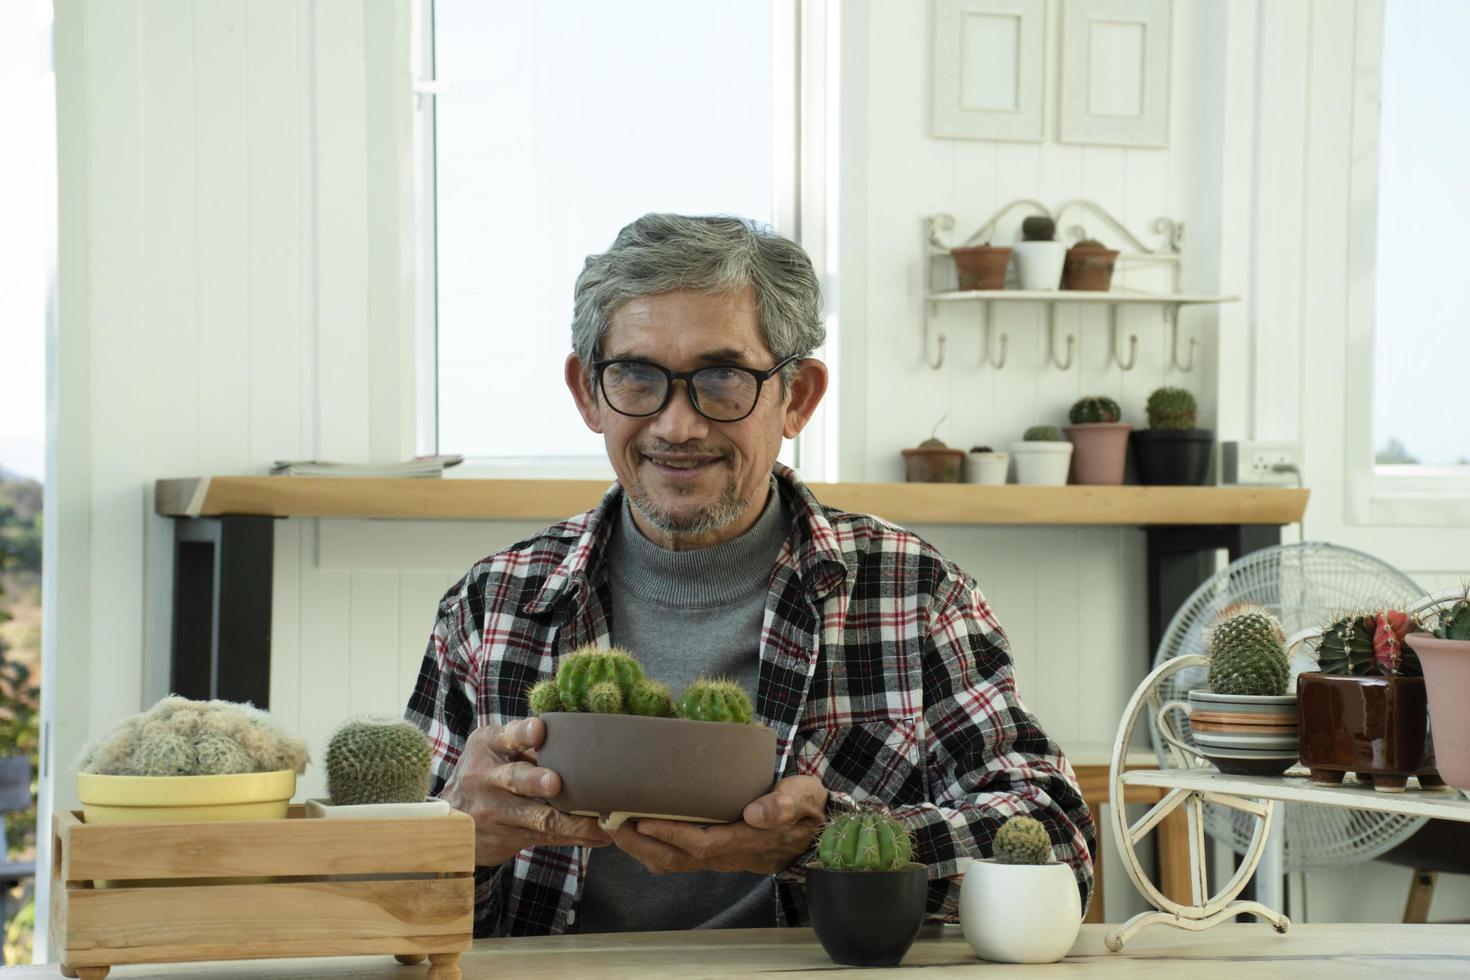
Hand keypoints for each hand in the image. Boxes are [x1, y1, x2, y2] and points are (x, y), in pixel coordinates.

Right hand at [438, 718, 610, 865]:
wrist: (450, 821)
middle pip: (514, 779)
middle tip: (555, 782)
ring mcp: (496, 813)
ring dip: (571, 822)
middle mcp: (486, 779)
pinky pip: (546, 838)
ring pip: (538, 818)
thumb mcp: (492, 750)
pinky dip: (576, 837)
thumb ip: (523, 741)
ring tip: (600, 824)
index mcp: (487, 747)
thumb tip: (573, 731)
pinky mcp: (508, 838)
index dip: (522, 734)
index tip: (539, 729)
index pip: (505, 738)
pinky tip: (601, 836)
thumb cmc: (486, 772)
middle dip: (535, 781)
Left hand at [609, 775, 827, 875]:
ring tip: (613, 825)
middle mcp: (728, 854)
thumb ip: (782, 805)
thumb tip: (754, 814)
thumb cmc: (805, 807)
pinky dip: (650, 847)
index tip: (643, 819)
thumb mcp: (803, 798)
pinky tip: (634, 830)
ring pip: (672, 863)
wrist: (814, 832)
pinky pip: (676, 858)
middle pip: (677, 859)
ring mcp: (719, 856)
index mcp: (747, 840)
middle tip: (611, 821)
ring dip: (639, 848)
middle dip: (641, 843)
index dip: (672, 834)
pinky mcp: (713, 852)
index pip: (703, 843)